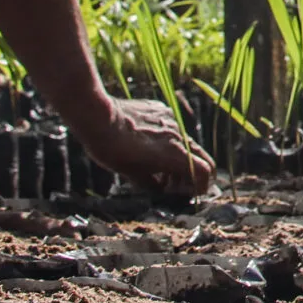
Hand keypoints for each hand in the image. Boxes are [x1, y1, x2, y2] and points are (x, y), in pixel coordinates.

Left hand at [73, 97, 214, 196]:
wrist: (99, 118)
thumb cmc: (113, 150)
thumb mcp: (132, 175)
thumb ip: (152, 184)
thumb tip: (160, 189)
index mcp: (174, 154)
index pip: (204, 171)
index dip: (201, 185)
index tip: (192, 193)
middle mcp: (178, 136)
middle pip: (201, 157)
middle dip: (194, 173)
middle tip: (178, 185)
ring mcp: (170, 120)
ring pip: (185, 142)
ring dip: (179, 158)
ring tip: (159, 170)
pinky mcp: (160, 109)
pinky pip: (170, 127)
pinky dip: (166, 141)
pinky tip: (147, 144)